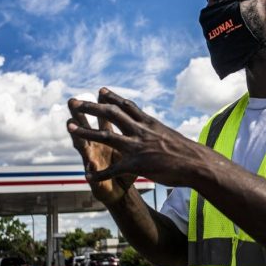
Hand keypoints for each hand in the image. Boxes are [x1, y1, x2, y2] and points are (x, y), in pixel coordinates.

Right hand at [66, 98, 135, 204]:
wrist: (122, 193)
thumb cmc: (127, 169)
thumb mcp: (131, 150)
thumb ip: (129, 133)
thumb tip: (136, 114)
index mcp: (109, 138)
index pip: (105, 118)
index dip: (104, 105)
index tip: (102, 90)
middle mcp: (98, 147)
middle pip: (89, 126)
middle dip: (81, 114)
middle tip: (72, 101)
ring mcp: (95, 163)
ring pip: (84, 147)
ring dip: (77, 137)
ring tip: (69, 126)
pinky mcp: (98, 180)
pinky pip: (96, 177)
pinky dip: (93, 175)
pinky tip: (88, 172)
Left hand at [67, 88, 203, 187]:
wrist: (196, 163)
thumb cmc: (187, 152)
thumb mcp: (170, 135)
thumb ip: (157, 132)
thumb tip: (156, 129)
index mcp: (149, 123)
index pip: (127, 106)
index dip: (112, 98)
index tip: (99, 90)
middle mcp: (140, 131)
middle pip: (111, 115)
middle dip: (92, 108)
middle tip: (76, 102)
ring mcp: (137, 147)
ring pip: (105, 137)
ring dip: (85, 132)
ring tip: (69, 126)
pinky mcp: (136, 164)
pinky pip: (113, 169)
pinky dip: (99, 173)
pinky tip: (87, 175)